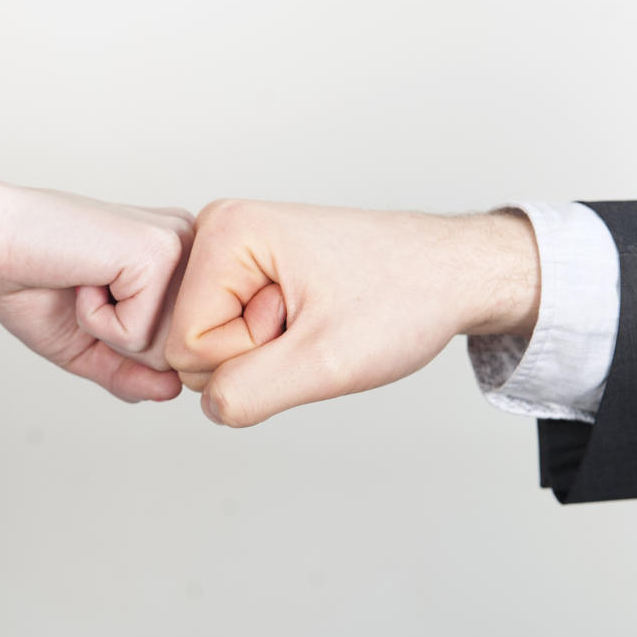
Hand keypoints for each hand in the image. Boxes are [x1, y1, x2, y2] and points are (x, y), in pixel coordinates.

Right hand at [0, 181, 193, 401]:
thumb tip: (174, 390)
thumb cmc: (32, 282)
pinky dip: (95, 320)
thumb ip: (133, 374)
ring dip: (107, 332)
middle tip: (85, 290)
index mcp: (181, 261)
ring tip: (84, 282)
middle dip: (119, 342)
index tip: (92, 295)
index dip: (124, 347)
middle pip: (177, 352)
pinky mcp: (159, 252)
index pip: (178, 349)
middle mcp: (191, 246)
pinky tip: (81, 277)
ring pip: (163, 349)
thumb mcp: (91, 345)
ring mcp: (180, 246)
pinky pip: (137, 335)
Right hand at [164, 200, 539, 426]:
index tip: (304, 323)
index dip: (249, 355)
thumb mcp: (326, 361)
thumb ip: (250, 392)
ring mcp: (232, 250)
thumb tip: (209, 406)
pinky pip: (232, 333)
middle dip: (256, 353)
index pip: (185, 344)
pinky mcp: (247, 270)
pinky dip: (273, 342)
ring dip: (267, 351)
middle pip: (191, 342)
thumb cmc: (405, 298)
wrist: (451, 273)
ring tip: (316, 318)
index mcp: (225, 232)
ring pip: (212, 343)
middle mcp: (219, 230)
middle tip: (313, 322)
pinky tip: (310, 319)